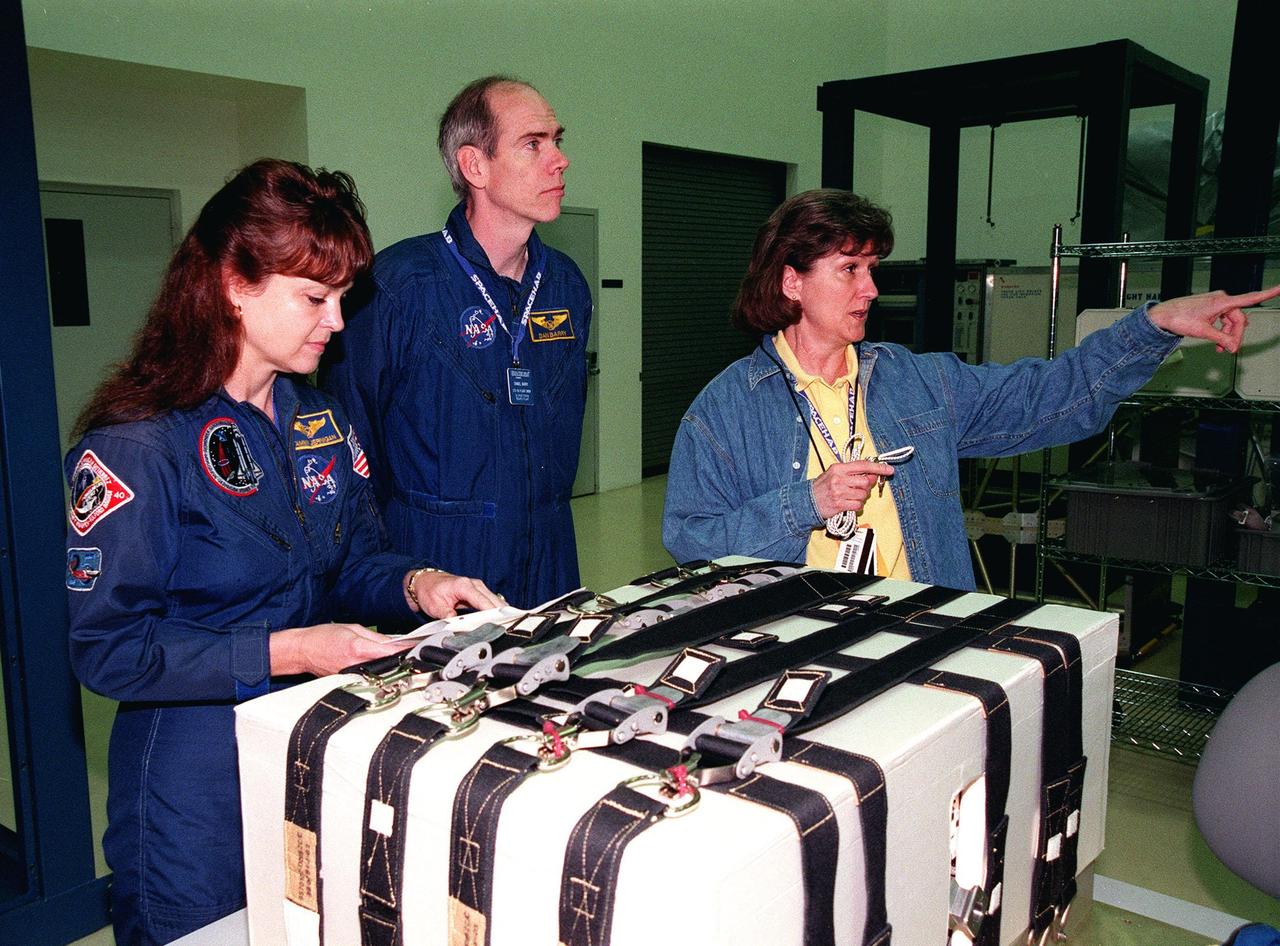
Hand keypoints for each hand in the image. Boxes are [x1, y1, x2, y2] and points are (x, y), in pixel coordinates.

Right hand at [270, 622, 413, 676]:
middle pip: (387, 665)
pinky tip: (386, 668)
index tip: (418, 648)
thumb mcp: (353, 629)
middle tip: (416, 656)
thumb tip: (395, 642)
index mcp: (357, 648)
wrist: (303, 650)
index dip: (405, 650)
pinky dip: (379, 673)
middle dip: (402, 660)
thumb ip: (376, 637)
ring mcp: (352, 675)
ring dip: (393, 669)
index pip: (389, 651)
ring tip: (404, 662)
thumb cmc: (323, 636)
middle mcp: (355, 664)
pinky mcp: (348, 681)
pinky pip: (369, 677)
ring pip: (379, 674)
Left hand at [411, 570, 503, 617]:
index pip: (483, 601)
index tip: (500, 623)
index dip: (492, 613)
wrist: (425, 581)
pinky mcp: (479, 593)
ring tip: (506, 626)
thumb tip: (457, 625)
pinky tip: (501, 621)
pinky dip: (496, 611)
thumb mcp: (434, 606)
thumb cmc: (429, 590)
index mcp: (464, 585)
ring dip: (501, 613)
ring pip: (496, 601)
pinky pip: (492, 602)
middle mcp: (474, 585)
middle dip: (502, 615)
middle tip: (506, 629)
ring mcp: (478, 588)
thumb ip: (446, 615)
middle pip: (494, 601)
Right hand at [810, 459, 894, 519]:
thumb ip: (853, 473)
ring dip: (861, 498)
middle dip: (866, 487)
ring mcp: (839, 492)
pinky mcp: (839, 505)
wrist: (807, 501)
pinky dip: (857, 506)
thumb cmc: (823, 487)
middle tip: (859, 489)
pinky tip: (849, 504)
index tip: (889, 470)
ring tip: (850, 497)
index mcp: (838, 468)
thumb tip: (873, 475)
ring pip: (863, 495)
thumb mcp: (835, 474)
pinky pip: (858, 505)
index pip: (863, 465)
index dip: (878, 467)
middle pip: (865, 482)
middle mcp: (839, 479)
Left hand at [1148, 284, 1279, 352]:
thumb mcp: (1203, 331)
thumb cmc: (1179, 318)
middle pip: (1239, 319)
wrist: (1163, 315)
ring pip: (1231, 321)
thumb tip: (1233, 346)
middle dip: (1235, 335)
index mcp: (1222, 301)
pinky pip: (1223, 320)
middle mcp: (1221, 299)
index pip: (1249, 298)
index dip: (1268, 293)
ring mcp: (1216, 303)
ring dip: (1227, 335)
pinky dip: (1221, 331)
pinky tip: (1217, 341)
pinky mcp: (1211, 307)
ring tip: (1219, 348)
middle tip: (1229, 349)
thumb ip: (1221, 338)